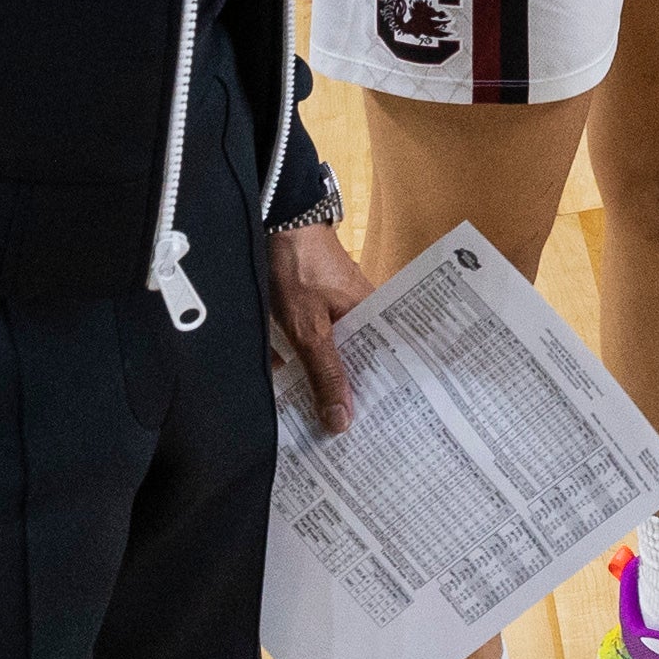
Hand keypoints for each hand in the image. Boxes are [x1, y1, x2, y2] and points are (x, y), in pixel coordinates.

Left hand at [265, 217, 374, 431]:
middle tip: (341, 435)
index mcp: (371, 316)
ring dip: (321, 382)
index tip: (377, 431)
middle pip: (357, 364)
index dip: (381, 397)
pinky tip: (288, 386)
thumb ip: (325, 374)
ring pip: (331, 356)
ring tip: (315, 421)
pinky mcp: (311, 307)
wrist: (272, 223)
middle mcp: (359, 313)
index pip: (385, 365)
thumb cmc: (298, 269)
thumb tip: (342, 421)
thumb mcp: (308, 329)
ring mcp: (334, 309)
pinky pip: (312, 344)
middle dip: (347, 396)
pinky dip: (301, 364)